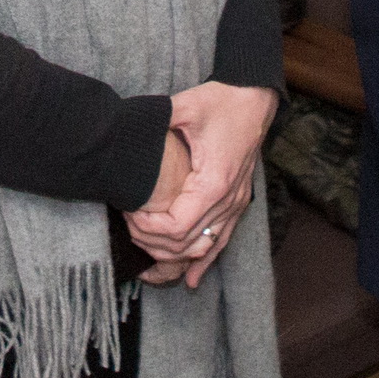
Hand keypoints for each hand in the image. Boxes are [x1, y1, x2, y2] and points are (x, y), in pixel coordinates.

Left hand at [125, 83, 278, 289]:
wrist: (255, 98)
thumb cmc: (221, 101)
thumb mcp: (184, 106)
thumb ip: (156, 118)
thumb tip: (123, 124)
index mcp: (213, 183)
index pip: (177, 227)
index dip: (148, 229)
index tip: (128, 214)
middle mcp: (228, 201)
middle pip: (188, 244)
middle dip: (154, 243)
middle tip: (128, 228)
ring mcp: (235, 205)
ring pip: (205, 248)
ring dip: (175, 255)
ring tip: (147, 253)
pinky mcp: (237, 203)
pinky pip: (221, 241)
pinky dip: (204, 261)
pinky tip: (190, 278)